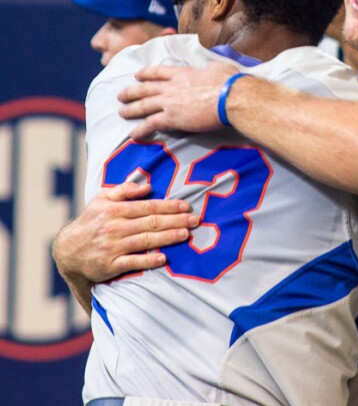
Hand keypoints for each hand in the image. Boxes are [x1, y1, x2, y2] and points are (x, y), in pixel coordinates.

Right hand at [53, 182, 198, 283]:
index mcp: (114, 210)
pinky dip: (148, 260)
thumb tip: (147, 186)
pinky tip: (163, 258)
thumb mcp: (101, 200)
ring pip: (145, 241)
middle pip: (150, 223)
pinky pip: (132, 263)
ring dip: (167, 237)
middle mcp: (115, 228)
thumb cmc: (90, 222)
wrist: (67, 251)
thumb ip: (124, 190)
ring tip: (186, 234)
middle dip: (175, 220)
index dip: (168, 206)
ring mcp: (113, 247)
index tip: (186, 206)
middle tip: (195, 220)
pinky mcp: (110, 265)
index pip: (147, 206)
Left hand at [117, 62, 239, 138]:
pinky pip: (150, 124)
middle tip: (121, 95)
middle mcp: (172, 86)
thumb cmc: (230, 82)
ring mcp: (169, 102)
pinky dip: (140, 130)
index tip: (137, 75)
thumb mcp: (219, 67)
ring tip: (121, 113)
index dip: (146, 73)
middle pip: (145, 88)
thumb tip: (212, 67)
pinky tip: (133, 135)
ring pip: (143, 105)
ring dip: (131, 109)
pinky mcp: (172, 118)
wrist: (231, 98)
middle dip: (131, 92)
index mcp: (183, 73)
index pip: (158, 71)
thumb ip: (211, 67)